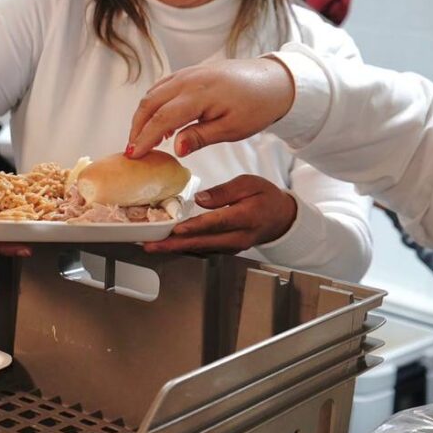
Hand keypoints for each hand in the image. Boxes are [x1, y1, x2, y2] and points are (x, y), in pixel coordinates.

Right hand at [127, 58, 294, 158]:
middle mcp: (188, 79)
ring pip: (154, 93)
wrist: (273, 81)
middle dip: (137, 127)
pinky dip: (155, 104)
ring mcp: (188, 73)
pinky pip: (163, 86)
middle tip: (133, 150)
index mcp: (199, 94)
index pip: (162, 119)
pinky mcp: (191, 72)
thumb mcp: (231, 129)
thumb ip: (200, 137)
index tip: (134, 156)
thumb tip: (175, 148)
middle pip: (150, 103)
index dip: (145, 138)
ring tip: (143, 139)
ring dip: (144, 115)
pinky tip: (160, 121)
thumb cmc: (256, 106)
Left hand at [143, 175, 296, 254]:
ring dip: (176, 248)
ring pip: (201, 249)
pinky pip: (204, 249)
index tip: (177, 228)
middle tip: (152, 245)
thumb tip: (201, 198)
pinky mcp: (226, 249)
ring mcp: (232, 246)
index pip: (217, 223)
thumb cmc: (265, 197)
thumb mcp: (249, 183)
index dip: (195, 227)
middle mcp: (238, 237)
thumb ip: (225, 191)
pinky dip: (185, 247)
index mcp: (246, 217)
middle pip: (203, 242)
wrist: (280, 218)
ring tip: (154, 245)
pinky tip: (169, 244)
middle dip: (175, 245)